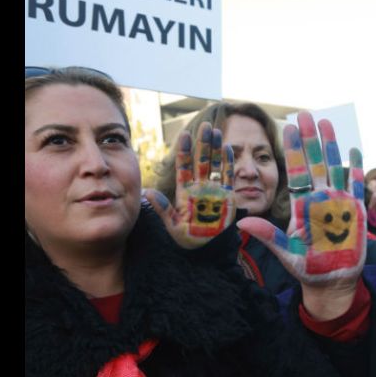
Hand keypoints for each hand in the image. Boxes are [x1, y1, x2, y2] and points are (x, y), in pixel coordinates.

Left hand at [144, 123, 234, 248]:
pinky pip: (228, 176)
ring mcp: (214, 191)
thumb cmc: (189, 241)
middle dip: (202, 143)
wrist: (209, 252)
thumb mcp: (172, 225)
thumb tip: (147, 192)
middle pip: (201, 160)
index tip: (185, 135)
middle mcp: (200, 188)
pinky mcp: (228, 197)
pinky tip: (227, 148)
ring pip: (215, 164)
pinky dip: (228, 163)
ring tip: (216, 130)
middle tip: (205, 124)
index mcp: (185, 192)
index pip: (184, 167)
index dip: (184, 151)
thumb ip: (162, 208)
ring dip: (215, 148)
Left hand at [237, 112, 366, 290]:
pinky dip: (355, 169)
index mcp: (300, 206)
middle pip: (314, 163)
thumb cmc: (306, 269)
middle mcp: (319, 199)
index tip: (287, 128)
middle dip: (309, 139)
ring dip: (331, 146)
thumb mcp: (285, 253)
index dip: (292, 150)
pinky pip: (355, 186)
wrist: (330, 283)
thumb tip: (242, 221)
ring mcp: (338, 203)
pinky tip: (353, 151)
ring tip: (326, 123)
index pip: (295, 172)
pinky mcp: (355, 212)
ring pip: (334, 168)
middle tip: (305, 114)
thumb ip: (268, 235)